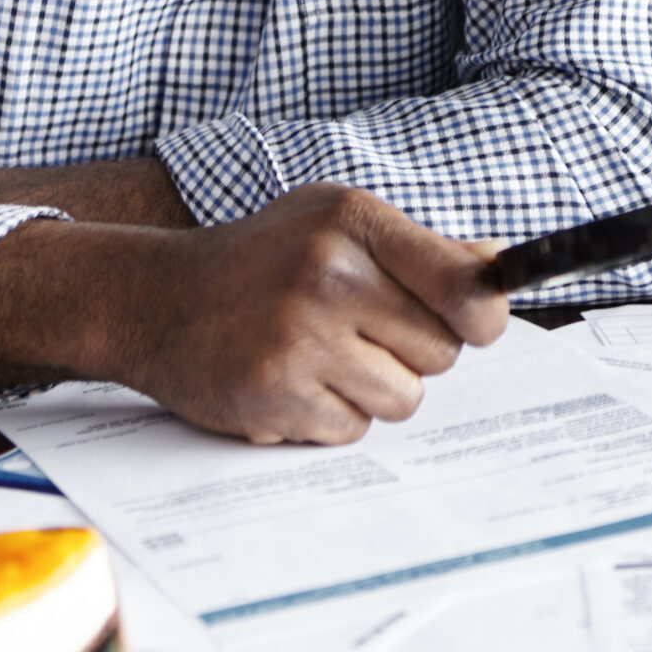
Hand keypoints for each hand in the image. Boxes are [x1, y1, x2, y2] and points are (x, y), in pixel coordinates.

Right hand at [0, 183, 509, 443]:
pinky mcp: (273, 396)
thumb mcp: (334, 221)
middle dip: (414, 351)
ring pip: (403, 399)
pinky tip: (292, 382)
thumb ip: (419, 247)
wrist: (153, 299)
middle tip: (362, 332)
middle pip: (441, 353)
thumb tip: (498, 267)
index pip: (463, 284)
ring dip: (374, 390)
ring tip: (324, 357)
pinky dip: (331, 416)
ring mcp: (298, 339)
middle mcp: (327, 275)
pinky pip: (352, 430)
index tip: (478, 325)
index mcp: (353, 221)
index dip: (482, 315)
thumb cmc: (262, 258)